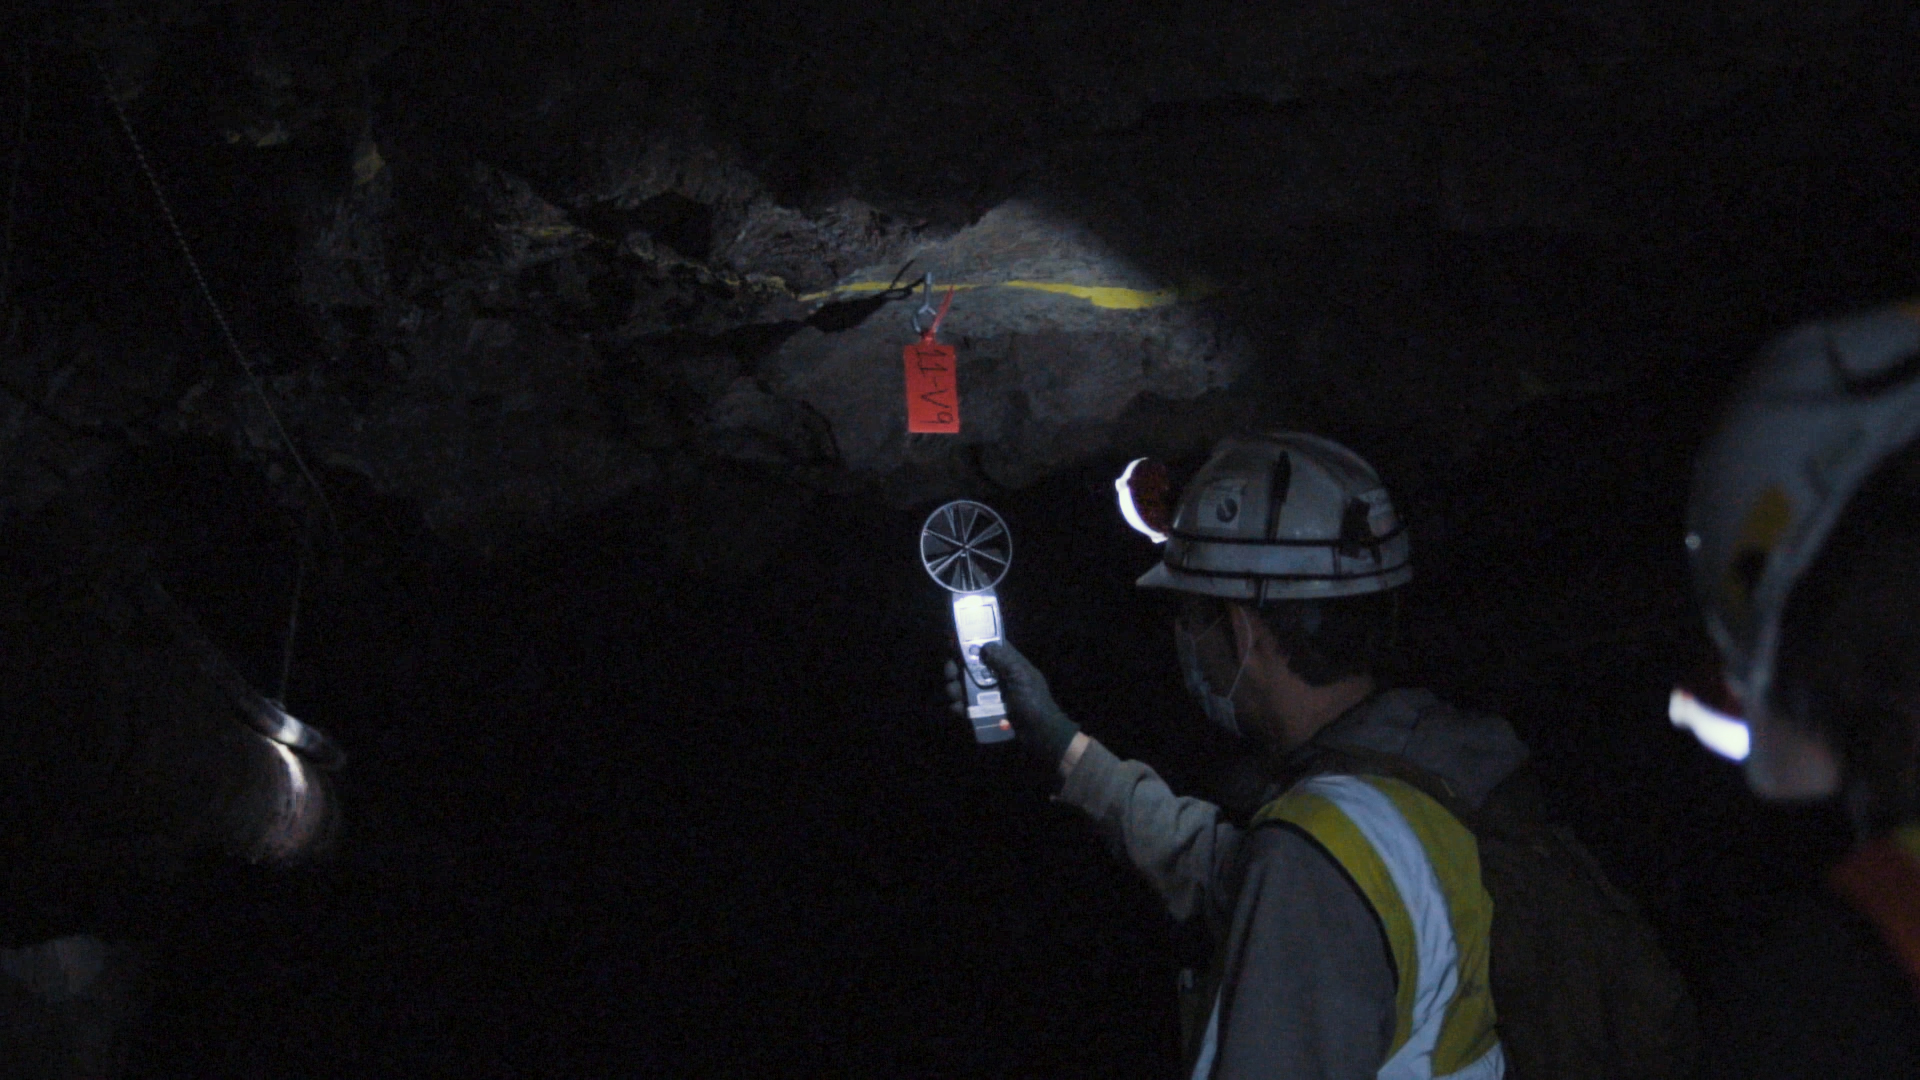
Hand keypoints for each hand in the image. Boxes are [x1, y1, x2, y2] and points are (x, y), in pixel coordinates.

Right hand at [944, 640, 1080, 766]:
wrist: (1039, 733)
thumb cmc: (1033, 701)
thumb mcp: (1021, 676)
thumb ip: (1003, 659)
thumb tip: (984, 645)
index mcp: (1008, 664)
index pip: (987, 647)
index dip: (971, 644)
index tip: (954, 645)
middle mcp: (996, 676)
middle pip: (969, 666)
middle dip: (956, 669)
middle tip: (951, 674)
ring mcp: (989, 694)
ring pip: (964, 686)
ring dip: (955, 688)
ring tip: (955, 695)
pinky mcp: (984, 711)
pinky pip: (967, 705)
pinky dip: (959, 706)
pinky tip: (958, 709)